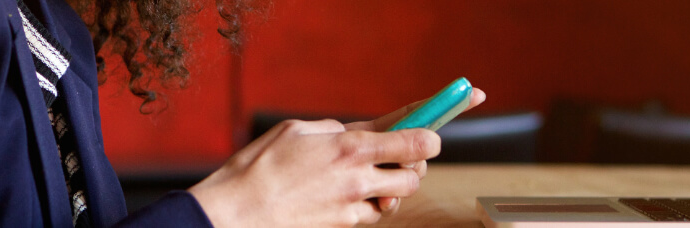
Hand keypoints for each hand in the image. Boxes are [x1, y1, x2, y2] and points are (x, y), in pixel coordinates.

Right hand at [189, 88, 484, 226]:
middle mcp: (359, 178)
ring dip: (391, 187)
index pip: (415, 140)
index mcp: (351, 146)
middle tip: (401, 157)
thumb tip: (358, 134)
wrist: (237, 214)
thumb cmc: (260, 167)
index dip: (440, 130)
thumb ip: (337, 131)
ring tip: (370, 178)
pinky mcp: (344, 227)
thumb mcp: (298, 131)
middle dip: (413, 165)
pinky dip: (369, 206)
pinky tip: (349, 197)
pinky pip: (372, 216)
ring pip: (396, 198)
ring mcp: (353, 206)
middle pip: (415, 175)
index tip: (451, 121)